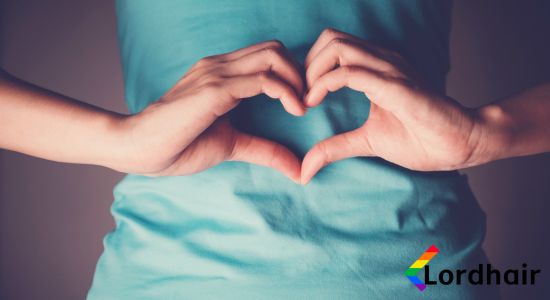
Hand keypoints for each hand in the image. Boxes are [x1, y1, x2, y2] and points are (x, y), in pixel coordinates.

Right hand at [119, 40, 304, 181]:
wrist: (138, 148)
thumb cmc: (178, 145)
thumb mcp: (231, 145)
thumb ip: (264, 150)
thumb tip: (297, 170)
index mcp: (222, 74)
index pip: (268, 56)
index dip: (292, 74)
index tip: (303, 103)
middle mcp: (220, 66)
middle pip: (276, 49)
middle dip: (300, 72)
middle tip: (308, 101)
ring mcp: (217, 74)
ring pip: (273, 57)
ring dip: (298, 80)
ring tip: (303, 107)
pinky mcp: (215, 90)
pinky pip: (263, 80)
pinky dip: (287, 92)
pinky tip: (295, 111)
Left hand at [301, 29, 483, 183]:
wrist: (461, 144)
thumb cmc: (421, 139)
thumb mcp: (367, 142)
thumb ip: (334, 148)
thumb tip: (305, 169)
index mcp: (376, 68)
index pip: (333, 46)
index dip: (310, 67)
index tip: (302, 98)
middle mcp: (382, 61)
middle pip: (330, 38)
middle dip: (307, 64)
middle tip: (301, 95)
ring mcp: (389, 69)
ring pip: (337, 47)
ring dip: (312, 71)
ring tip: (308, 99)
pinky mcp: (396, 85)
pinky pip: (351, 72)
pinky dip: (325, 83)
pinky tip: (315, 102)